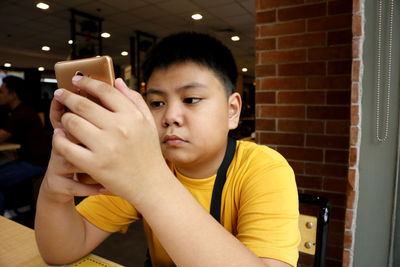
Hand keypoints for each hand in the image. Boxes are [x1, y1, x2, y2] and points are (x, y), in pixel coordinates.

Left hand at [51, 77, 165, 203]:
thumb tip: (117, 81)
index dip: (87, 82)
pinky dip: (59, 139)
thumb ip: (135, 100)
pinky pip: (66, 146)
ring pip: (72, 122)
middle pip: (83, 104)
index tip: (77, 80)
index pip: (104, 90)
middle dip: (67, 96)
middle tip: (61, 93)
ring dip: (64, 118)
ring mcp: (105, 147)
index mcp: (132, 116)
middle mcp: (119, 128)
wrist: (151, 184)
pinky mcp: (94, 165)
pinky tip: (60, 136)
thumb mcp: (148, 123)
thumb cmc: (149, 153)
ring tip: (65, 118)